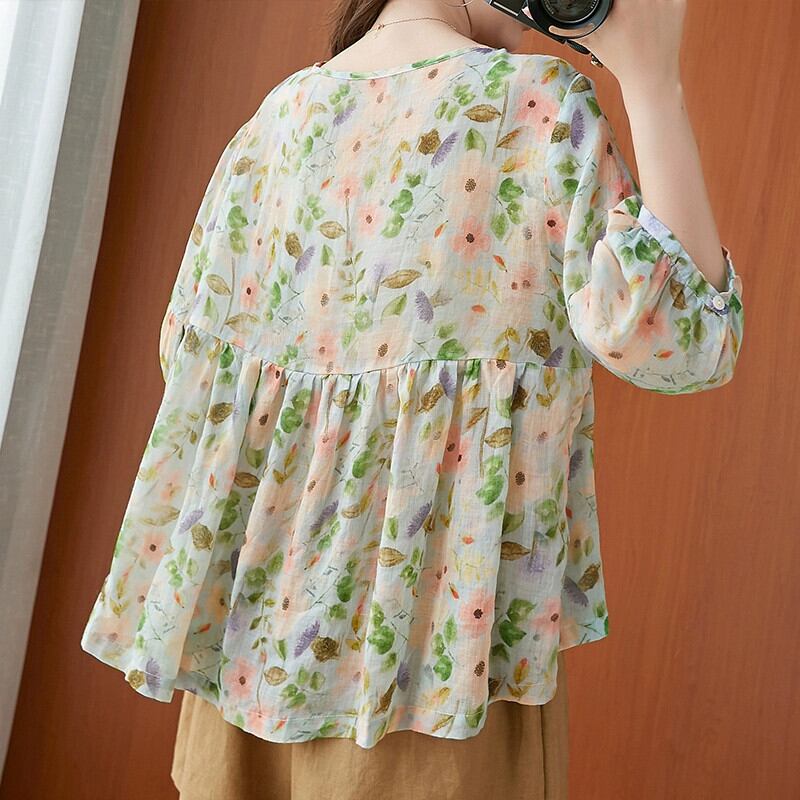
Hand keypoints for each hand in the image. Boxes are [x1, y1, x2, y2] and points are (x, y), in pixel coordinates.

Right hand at [544, 0, 685, 90]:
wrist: (651, 77)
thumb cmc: (620, 60)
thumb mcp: (591, 40)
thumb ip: (567, 27)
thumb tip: (544, 20)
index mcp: (624, 4)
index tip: (608, 2)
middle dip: (622, 0)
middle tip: (620, 7)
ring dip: (639, 0)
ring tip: (634, 11)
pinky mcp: (680, 1)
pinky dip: (657, 0)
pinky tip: (650, 12)